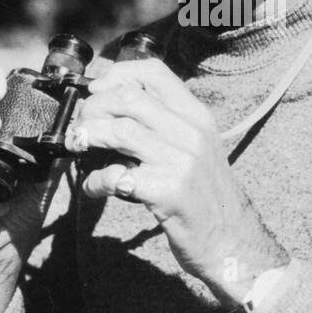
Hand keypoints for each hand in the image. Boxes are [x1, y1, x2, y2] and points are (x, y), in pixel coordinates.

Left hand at [66, 59, 286, 306]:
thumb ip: (164, 124)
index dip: (117, 75)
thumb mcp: (195, 147)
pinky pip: (118, 176)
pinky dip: (96, 181)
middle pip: (129, 98)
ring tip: (79, 146)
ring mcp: (182, 161)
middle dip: (94, 108)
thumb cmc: (205, 195)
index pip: (154, 72)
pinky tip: (93, 188)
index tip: (96, 90)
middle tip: (81, 126)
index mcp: (197, 116)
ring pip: (120, 131)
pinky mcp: (168, 192)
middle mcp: (192, 132)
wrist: (231, 240)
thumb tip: (113, 104)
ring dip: (88, 137)